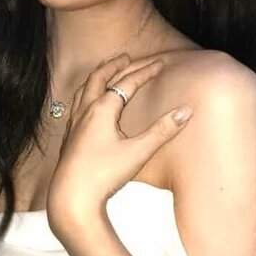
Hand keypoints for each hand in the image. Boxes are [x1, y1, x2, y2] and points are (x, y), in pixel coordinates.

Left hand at [45, 52, 193, 239]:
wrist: (71, 198)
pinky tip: (89, 103)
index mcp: (102, 109)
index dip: (145, 71)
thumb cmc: (104, 175)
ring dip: (97, 76)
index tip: (160, 63)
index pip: (127, 83)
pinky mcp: (69, 137)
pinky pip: (76, 104)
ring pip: (84, 89)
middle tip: (128, 58)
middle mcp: (85, 111)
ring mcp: (74, 123)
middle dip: (115, 66)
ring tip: (106, 71)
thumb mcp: (138, 152)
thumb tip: (186, 111)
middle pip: (99, 78)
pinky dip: (86, 93)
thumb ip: (162, 131)